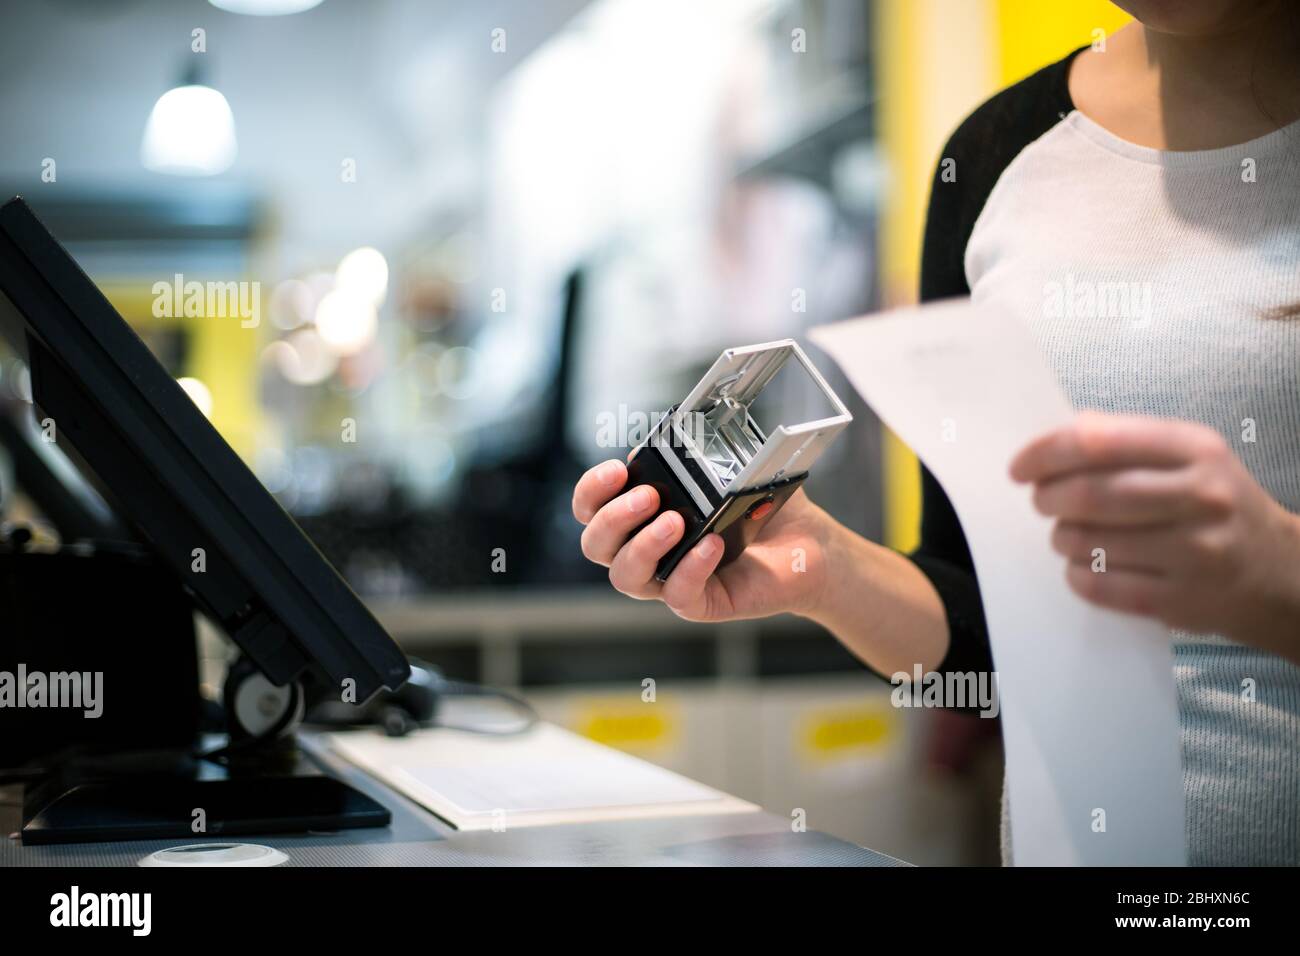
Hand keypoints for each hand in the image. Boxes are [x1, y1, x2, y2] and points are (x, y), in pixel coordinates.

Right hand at [571, 458, 834, 621]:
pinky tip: (710, 545)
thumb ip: (700, 450)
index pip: (591, 509)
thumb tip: (682, 430)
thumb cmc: (763, 507)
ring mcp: (670, 579)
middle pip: (596, 546)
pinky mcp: (702, 602)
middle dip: (613, 518)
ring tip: (675, 521)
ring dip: (642, 546)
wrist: (809, 543)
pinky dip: (690, 568)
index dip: (591, 491)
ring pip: (626, 577)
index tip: (616, 470)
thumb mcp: (730, 468)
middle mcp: (648, 549)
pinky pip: (679, 595)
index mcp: (642, 515)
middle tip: (648, 497)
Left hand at [1010, 412, 1299, 661]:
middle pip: (1090, 495)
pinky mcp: (1183, 601)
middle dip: (1049, 499)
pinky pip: (1102, 587)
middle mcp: (1202, 496)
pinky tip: (1082, 567)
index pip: (1099, 442)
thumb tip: (1054, 440)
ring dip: (1061, 538)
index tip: (1020, 469)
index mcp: (1196, 449)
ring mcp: (1196, 552)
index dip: (1046, 453)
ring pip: (1090, 543)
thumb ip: (1124, 440)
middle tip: (1043, 503)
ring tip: (1068, 535)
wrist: (1278, 572)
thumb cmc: (1212, 504)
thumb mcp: (1188, 456)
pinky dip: (1077, 576)